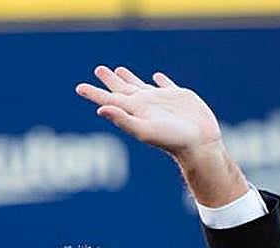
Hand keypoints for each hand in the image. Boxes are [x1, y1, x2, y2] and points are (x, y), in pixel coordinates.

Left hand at [75, 66, 246, 206]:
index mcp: (135, 111)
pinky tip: (157, 77)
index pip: (110, 100)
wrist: (200, 145)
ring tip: (119, 69)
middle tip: (99, 69)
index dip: (94, 93)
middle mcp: (146, 105)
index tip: (79, 87)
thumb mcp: (145, 130)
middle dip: (110, 80)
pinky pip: (167, 85)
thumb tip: (100, 110)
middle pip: (122, 90)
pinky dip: (160, 81)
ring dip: (129, 78)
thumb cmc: (173, 140)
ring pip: (141, 86)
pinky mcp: (179, 97)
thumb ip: (123, 119)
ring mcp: (162, 101)